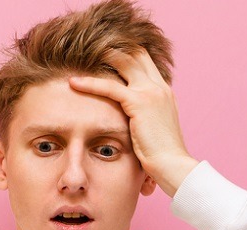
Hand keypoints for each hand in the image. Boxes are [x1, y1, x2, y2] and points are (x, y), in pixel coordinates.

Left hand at [67, 49, 199, 196]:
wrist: (173, 166)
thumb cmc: (161, 156)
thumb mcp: (152, 130)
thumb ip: (141, 117)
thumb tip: (126, 120)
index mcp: (163, 92)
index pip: (144, 61)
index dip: (125, 53)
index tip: (103, 53)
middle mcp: (159, 87)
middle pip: (135, 53)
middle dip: (113, 48)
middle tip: (88, 46)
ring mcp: (151, 92)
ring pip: (123, 62)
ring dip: (101, 55)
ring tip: (79, 53)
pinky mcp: (139, 102)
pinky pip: (110, 87)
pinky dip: (90, 83)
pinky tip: (73, 83)